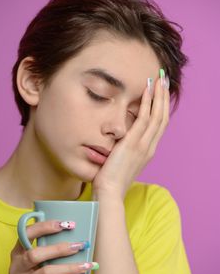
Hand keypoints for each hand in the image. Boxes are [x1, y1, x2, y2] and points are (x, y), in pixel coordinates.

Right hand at [0, 221, 96, 273]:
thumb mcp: (32, 263)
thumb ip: (45, 249)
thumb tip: (75, 236)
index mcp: (17, 252)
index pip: (27, 233)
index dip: (45, 227)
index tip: (65, 224)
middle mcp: (16, 267)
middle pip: (35, 254)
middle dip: (60, 249)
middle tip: (80, 245)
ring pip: (47, 273)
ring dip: (70, 267)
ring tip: (87, 265)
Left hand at [92, 75, 169, 199]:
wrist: (109, 193)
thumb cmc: (112, 181)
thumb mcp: (122, 163)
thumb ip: (125, 152)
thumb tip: (120, 144)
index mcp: (147, 151)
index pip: (158, 126)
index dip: (161, 109)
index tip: (160, 95)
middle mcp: (149, 147)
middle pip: (162, 117)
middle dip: (164, 98)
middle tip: (164, 81)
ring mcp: (143, 144)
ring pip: (157, 115)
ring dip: (159, 96)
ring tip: (160, 79)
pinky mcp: (133, 143)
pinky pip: (144, 118)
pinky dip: (147, 103)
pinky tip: (148, 90)